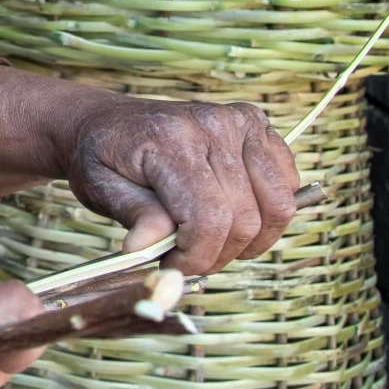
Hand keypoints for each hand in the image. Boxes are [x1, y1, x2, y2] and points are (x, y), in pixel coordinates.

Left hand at [63, 95, 299, 273]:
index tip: (172, 266)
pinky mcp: (258, 125)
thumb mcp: (101, 188)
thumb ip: (134, 215)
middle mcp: (213, 124)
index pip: (209, 218)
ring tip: (212, 242)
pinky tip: (233, 215)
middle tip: (187, 259)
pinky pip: (287, 184)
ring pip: (276, 206)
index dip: (197, 257)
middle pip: (245, 219)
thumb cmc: (103, 157)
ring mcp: (241, 122)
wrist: (107, 122)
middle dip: (218, 254)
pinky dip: (268, 212)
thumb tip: (148, 248)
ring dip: (250, 240)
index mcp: (170, 139)